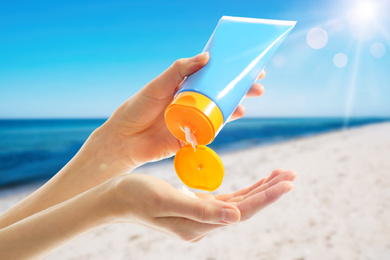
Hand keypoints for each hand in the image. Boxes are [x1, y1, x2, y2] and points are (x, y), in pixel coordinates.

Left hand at [96, 52, 265, 170]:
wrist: (125, 140)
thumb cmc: (138, 108)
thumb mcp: (158, 85)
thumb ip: (179, 70)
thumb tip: (207, 57)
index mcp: (183, 86)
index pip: (211, 75)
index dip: (229, 71)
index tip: (247, 66)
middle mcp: (191, 101)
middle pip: (221, 92)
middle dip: (240, 88)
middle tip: (258, 85)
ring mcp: (193, 118)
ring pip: (220, 110)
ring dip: (236, 105)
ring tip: (248, 101)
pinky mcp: (192, 135)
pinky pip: (213, 128)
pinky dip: (225, 122)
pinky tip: (235, 115)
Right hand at [112, 169, 295, 241]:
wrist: (114, 199)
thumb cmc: (135, 196)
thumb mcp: (165, 199)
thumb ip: (201, 210)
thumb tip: (237, 216)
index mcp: (197, 225)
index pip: (241, 211)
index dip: (265, 197)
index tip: (286, 182)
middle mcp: (203, 225)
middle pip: (245, 207)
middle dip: (269, 191)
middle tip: (292, 174)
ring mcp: (200, 217)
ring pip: (240, 203)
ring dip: (261, 189)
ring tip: (281, 175)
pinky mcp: (196, 207)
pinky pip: (228, 200)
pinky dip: (246, 190)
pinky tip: (258, 182)